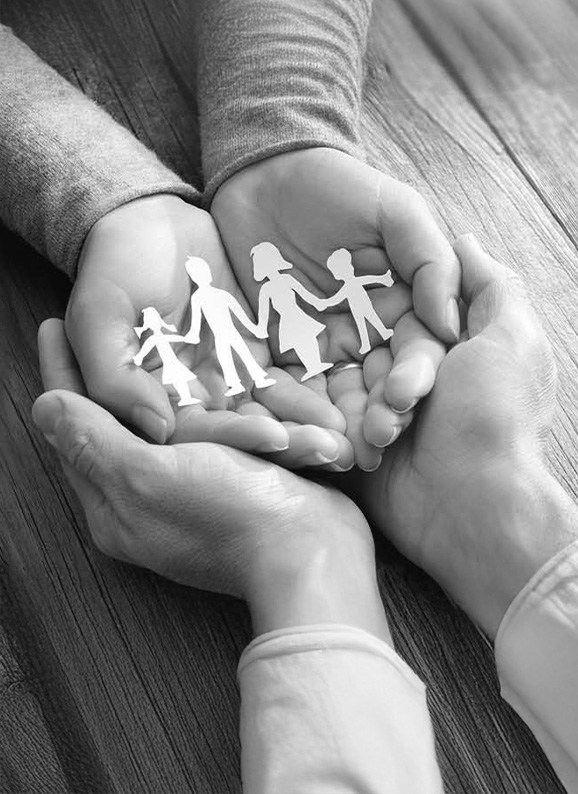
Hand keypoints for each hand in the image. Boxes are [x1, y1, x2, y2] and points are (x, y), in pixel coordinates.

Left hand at [32, 321, 389, 641]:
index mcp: (114, 501)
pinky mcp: (228, 476)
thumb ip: (95, 441)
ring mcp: (188, 486)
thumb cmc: (230, 515)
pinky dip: (195, 398)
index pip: (73, 428)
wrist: (313, 552)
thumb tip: (44, 405)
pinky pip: (203, 428)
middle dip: (99, 371)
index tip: (50, 325)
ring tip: (130, 332)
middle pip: (110, 421)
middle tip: (86, 322)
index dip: (61, 373)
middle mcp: (145, 496)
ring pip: (159, 420)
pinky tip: (191, 366)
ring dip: (147, 379)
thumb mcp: (150, 476)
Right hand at [65, 195, 349, 468]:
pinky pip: (287, 381)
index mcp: (150, 400)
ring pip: (270, 413)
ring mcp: (227, 379)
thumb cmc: (112, 267)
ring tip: (348, 438)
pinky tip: (345, 405)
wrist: (147, 221)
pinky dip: (313, 395)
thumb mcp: (99, 317)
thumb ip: (115, 377)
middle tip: (333, 452)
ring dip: (307, 427)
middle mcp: (191, 400)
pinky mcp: (255, 356)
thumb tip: (157, 432)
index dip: (235, 437)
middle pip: (240, 433)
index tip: (277, 438)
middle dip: (287, 444)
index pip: (195, 435)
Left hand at [211, 149, 455, 468]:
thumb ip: (429, 260)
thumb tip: (450, 324)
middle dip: (379, 416)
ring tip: (335, 452)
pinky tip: (289, 432)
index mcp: (406, 306)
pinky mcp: (280, 349)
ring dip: (339, 426)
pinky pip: (288, 386)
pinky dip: (290, 411)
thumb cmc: (340, 186)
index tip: (403, 401)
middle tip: (371, 443)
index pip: (419, 353)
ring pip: (338, 396)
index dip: (414, 379)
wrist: (266, 174)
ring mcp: (326, 345)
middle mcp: (371, 334)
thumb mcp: (397, 210)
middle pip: (381, 385)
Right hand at [360, 235, 577, 637]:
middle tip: (406, 400)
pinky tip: (359, 445)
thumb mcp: (510, 339)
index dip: (401, 329)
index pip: (404, 319)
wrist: (474, 509)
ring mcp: (382, 416)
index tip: (407, 349)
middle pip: (371, 351)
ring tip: (393, 431)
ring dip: (366, 408)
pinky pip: (329, 424)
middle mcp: (413, 380)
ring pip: (348, 388)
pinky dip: (341, 432)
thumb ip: (488, 286)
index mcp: (448, 351)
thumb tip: (462, 239)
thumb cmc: (496, 420)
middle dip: (385, 377)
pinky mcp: (357, 447)